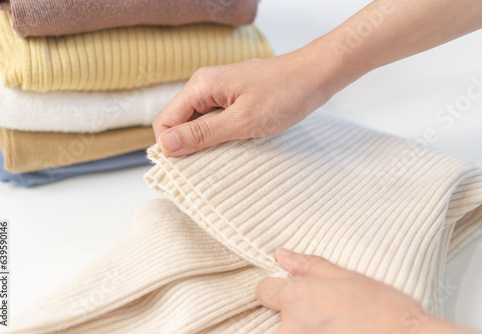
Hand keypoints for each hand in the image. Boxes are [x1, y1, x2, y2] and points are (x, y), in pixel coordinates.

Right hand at [152, 45, 337, 155]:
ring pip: (197, 122)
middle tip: (213, 162)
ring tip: (229, 151)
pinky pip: (215, 118)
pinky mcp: (233, 96)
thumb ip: (203, 133)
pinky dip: (222, 133)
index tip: (190, 166)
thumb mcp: (243, 121)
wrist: (316, 75)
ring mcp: (220, 90)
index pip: (165, 121)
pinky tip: (238, 142)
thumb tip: (166, 144)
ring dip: (207, 140)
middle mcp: (205, 85)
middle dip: (189, 144)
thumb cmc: (285, 94)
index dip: (172, 146)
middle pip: (179, 121)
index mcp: (201, 86)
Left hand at [256, 248, 477, 333]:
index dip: (277, 290)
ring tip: (340, 329)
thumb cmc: (386, 312)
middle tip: (331, 319)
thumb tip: (282, 255)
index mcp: (297, 299)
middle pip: (278, 321)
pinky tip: (343, 333)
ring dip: (309, 332)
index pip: (263, 291)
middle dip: (298, 318)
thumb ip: (310, 267)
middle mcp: (290, 328)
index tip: (292, 293)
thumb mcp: (348, 278)